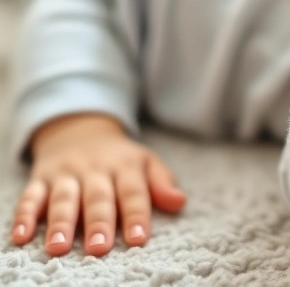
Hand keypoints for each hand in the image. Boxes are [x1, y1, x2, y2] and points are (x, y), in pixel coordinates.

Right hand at [10, 114, 184, 255]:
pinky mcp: (40, 178)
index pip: (133, 192)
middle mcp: (95, 169)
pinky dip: (24, 216)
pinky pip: (30, 197)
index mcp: (125, 166)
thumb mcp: (146, 162)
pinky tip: (22, 237)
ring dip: (60, 222)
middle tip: (99, 248)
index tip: (139, 239)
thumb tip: (180, 202)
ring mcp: (66, 174)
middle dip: (98, 223)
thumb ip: (162, 183)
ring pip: (63, 198)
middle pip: (97, 197)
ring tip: (59, 247)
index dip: (136, 215)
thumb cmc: (120, 158)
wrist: (80, 128)